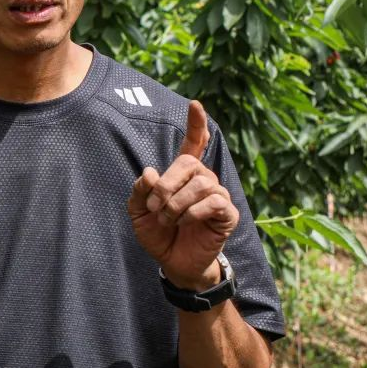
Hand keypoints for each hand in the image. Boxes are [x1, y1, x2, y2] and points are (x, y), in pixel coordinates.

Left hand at [127, 100, 238, 290]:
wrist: (173, 263)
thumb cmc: (158, 233)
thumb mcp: (138, 212)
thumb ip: (139, 191)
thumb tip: (151, 172)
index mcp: (183, 175)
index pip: (194, 143)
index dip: (196, 124)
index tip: (195, 104)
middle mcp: (203, 180)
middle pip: (189, 163)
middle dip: (166, 185)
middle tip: (154, 208)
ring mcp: (218, 196)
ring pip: (201, 183)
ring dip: (177, 203)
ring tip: (168, 219)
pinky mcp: (227, 214)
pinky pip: (215, 201)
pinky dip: (193, 212)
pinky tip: (185, 222)